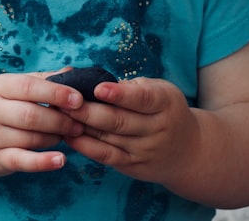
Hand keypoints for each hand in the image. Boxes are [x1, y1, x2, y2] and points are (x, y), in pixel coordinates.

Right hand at [0, 73, 84, 178]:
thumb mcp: (9, 87)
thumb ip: (41, 80)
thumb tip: (72, 73)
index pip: (28, 87)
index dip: (55, 93)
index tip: (78, 99)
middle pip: (31, 115)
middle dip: (60, 120)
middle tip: (79, 123)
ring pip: (30, 138)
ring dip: (55, 137)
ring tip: (68, 135)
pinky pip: (22, 161)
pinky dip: (43, 162)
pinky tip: (60, 160)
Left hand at [63, 77, 199, 184]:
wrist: (189, 151)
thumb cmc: (166, 111)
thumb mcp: (160, 91)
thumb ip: (132, 87)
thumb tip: (94, 82)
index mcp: (165, 103)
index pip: (142, 99)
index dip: (120, 94)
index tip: (98, 88)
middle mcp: (157, 129)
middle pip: (119, 121)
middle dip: (88, 110)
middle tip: (62, 100)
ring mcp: (145, 150)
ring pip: (108, 139)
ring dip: (81, 127)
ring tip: (59, 115)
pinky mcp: (133, 166)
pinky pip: (106, 157)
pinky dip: (85, 146)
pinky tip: (68, 135)